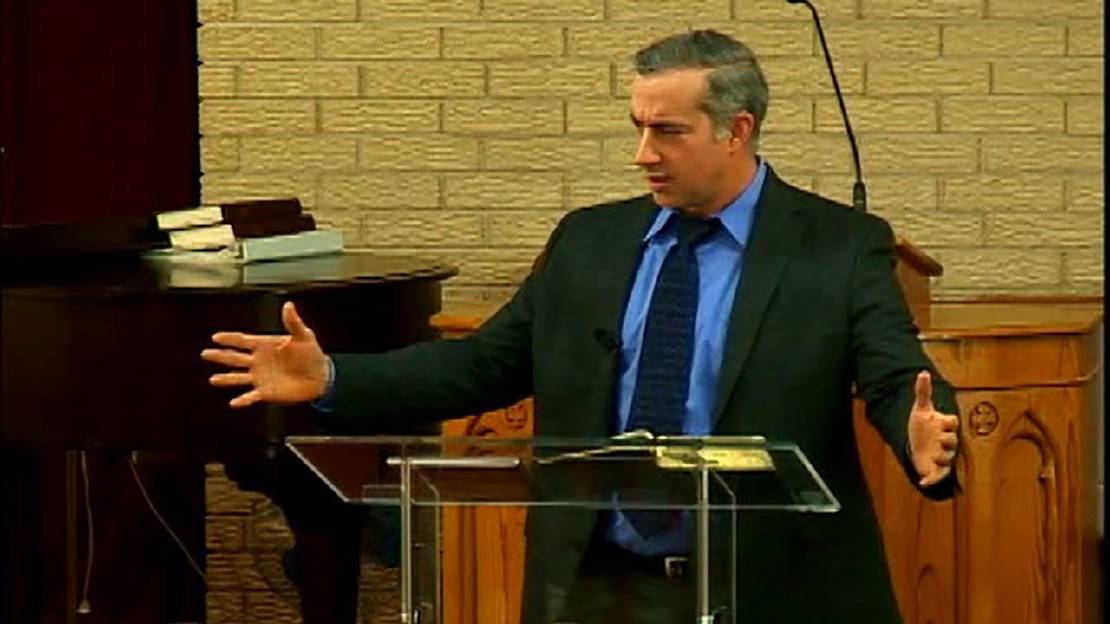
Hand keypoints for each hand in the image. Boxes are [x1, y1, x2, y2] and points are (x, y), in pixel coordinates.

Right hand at [201, 302, 329, 407]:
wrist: (320, 376)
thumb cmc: (311, 353)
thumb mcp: (304, 336)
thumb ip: (293, 323)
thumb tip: (288, 305)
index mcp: (265, 345)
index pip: (243, 340)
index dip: (230, 339)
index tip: (216, 337)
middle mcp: (259, 361)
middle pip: (235, 358)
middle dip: (220, 355)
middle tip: (205, 353)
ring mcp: (261, 377)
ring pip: (238, 377)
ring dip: (226, 378)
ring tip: (213, 379)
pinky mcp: (266, 392)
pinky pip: (251, 396)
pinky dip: (243, 400)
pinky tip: (233, 403)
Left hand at [907, 370, 959, 487]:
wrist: (916, 445)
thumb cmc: (922, 427)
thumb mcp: (921, 409)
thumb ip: (922, 392)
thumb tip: (923, 373)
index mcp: (944, 426)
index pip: (951, 422)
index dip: (948, 422)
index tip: (941, 420)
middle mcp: (946, 441)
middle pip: (952, 441)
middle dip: (948, 441)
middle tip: (940, 440)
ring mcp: (942, 456)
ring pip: (947, 459)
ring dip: (942, 458)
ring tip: (934, 457)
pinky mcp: (936, 469)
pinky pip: (937, 476)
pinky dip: (931, 480)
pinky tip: (923, 483)